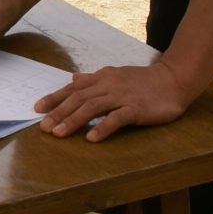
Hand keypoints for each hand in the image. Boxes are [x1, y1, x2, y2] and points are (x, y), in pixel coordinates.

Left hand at [34, 62, 194, 141]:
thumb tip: (73, 78)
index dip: (55, 98)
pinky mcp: (137, 108)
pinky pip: (117, 118)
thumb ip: (93, 79)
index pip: (74, 88)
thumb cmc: (144, 81)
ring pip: (93, 107)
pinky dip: (103, 127)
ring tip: (58, 134)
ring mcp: (123, 96)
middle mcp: (109, 85)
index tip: (37, 109)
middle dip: (59, 112)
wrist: (174, 79)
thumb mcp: (116, 76)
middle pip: (79, 98)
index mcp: (102, 77)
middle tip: (43, 127)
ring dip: (74, 120)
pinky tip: (91, 138)